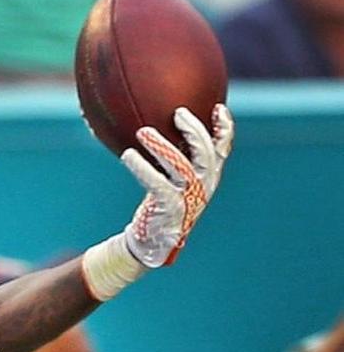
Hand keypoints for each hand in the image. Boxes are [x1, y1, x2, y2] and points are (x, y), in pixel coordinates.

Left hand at [122, 104, 233, 266]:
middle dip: (194, 131)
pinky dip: (142, 167)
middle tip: (178, 113)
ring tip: (142, 132)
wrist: (151, 242)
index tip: (219, 108)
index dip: (224, 130)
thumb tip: (155, 126)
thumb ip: (174, 160)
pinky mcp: (168, 207)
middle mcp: (202, 187)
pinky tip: (128, 155)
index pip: (221, 151)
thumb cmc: (161, 207)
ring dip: (162, 146)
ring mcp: (187, 198)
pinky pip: (156, 183)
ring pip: (181, 166)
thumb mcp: (174, 182)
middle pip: (206, 154)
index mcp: (207, 179)